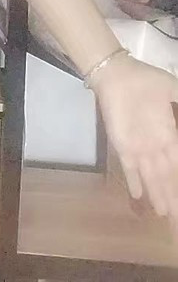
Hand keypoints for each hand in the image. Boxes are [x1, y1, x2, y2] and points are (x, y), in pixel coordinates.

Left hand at [92, 54, 177, 231]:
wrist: (118, 74)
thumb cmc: (147, 81)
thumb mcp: (173, 90)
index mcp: (170, 134)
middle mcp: (156, 145)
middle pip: (168, 177)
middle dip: (173, 195)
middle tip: (177, 216)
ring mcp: (139, 147)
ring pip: (152, 177)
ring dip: (158, 194)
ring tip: (165, 213)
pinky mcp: (122, 145)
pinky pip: (129, 167)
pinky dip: (134, 182)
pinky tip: (139, 196)